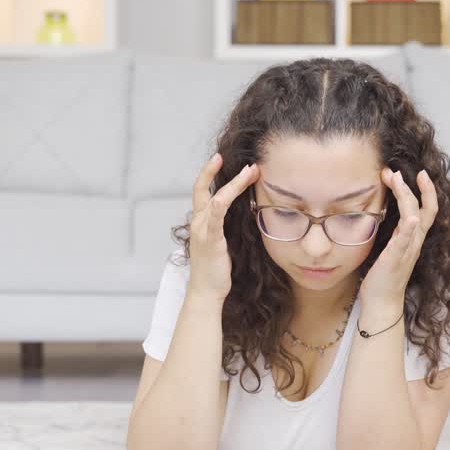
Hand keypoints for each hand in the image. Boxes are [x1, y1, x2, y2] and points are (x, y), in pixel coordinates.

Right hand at [187, 153, 259, 300]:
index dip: (208, 174)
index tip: (222, 160)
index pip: (201, 192)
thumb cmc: (215, 271)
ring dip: (234, 183)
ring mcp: (202, 230)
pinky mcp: (211, 239)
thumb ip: (226, 227)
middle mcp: (198, 222)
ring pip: (216, 197)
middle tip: (230, 157)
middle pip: (201, 188)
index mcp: (200, 222)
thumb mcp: (222, 243)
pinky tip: (234, 191)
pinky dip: (224, 200)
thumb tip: (242, 216)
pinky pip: (216, 215)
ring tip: (251, 171)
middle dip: (213, 170)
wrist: (206, 292)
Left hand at [360, 168, 438, 307]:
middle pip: (426, 210)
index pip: (426, 209)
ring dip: (407, 197)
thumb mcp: (390, 247)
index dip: (424, 190)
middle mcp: (414, 242)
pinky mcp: (396, 259)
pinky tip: (409, 218)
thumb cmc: (383, 276)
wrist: (381, 303)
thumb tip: (385, 213)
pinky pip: (405, 242)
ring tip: (396, 179)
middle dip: (416, 187)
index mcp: (412, 238)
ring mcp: (407, 250)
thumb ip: (394, 232)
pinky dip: (409, 229)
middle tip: (398, 170)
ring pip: (415, 219)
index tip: (411, 173)